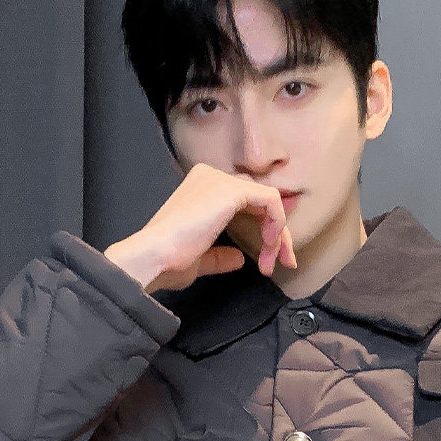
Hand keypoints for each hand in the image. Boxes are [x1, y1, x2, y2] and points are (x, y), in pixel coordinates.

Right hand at [103, 163, 296, 294]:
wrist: (155, 257)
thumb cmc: (169, 260)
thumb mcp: (200, 258)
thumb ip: (220, 255)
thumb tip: (238, 259)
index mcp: (202, 189)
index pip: (246, 205)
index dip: (265, 233)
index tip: (271, 263)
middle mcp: (211, 177)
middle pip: (260, 202)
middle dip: (278, 236)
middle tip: (285, 263)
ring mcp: (220, 180)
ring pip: (269, 201)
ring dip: (279, 235)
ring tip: (273, 262)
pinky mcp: (231, 190)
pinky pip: (271, 200)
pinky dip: (278, 223)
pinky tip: (270, 244)